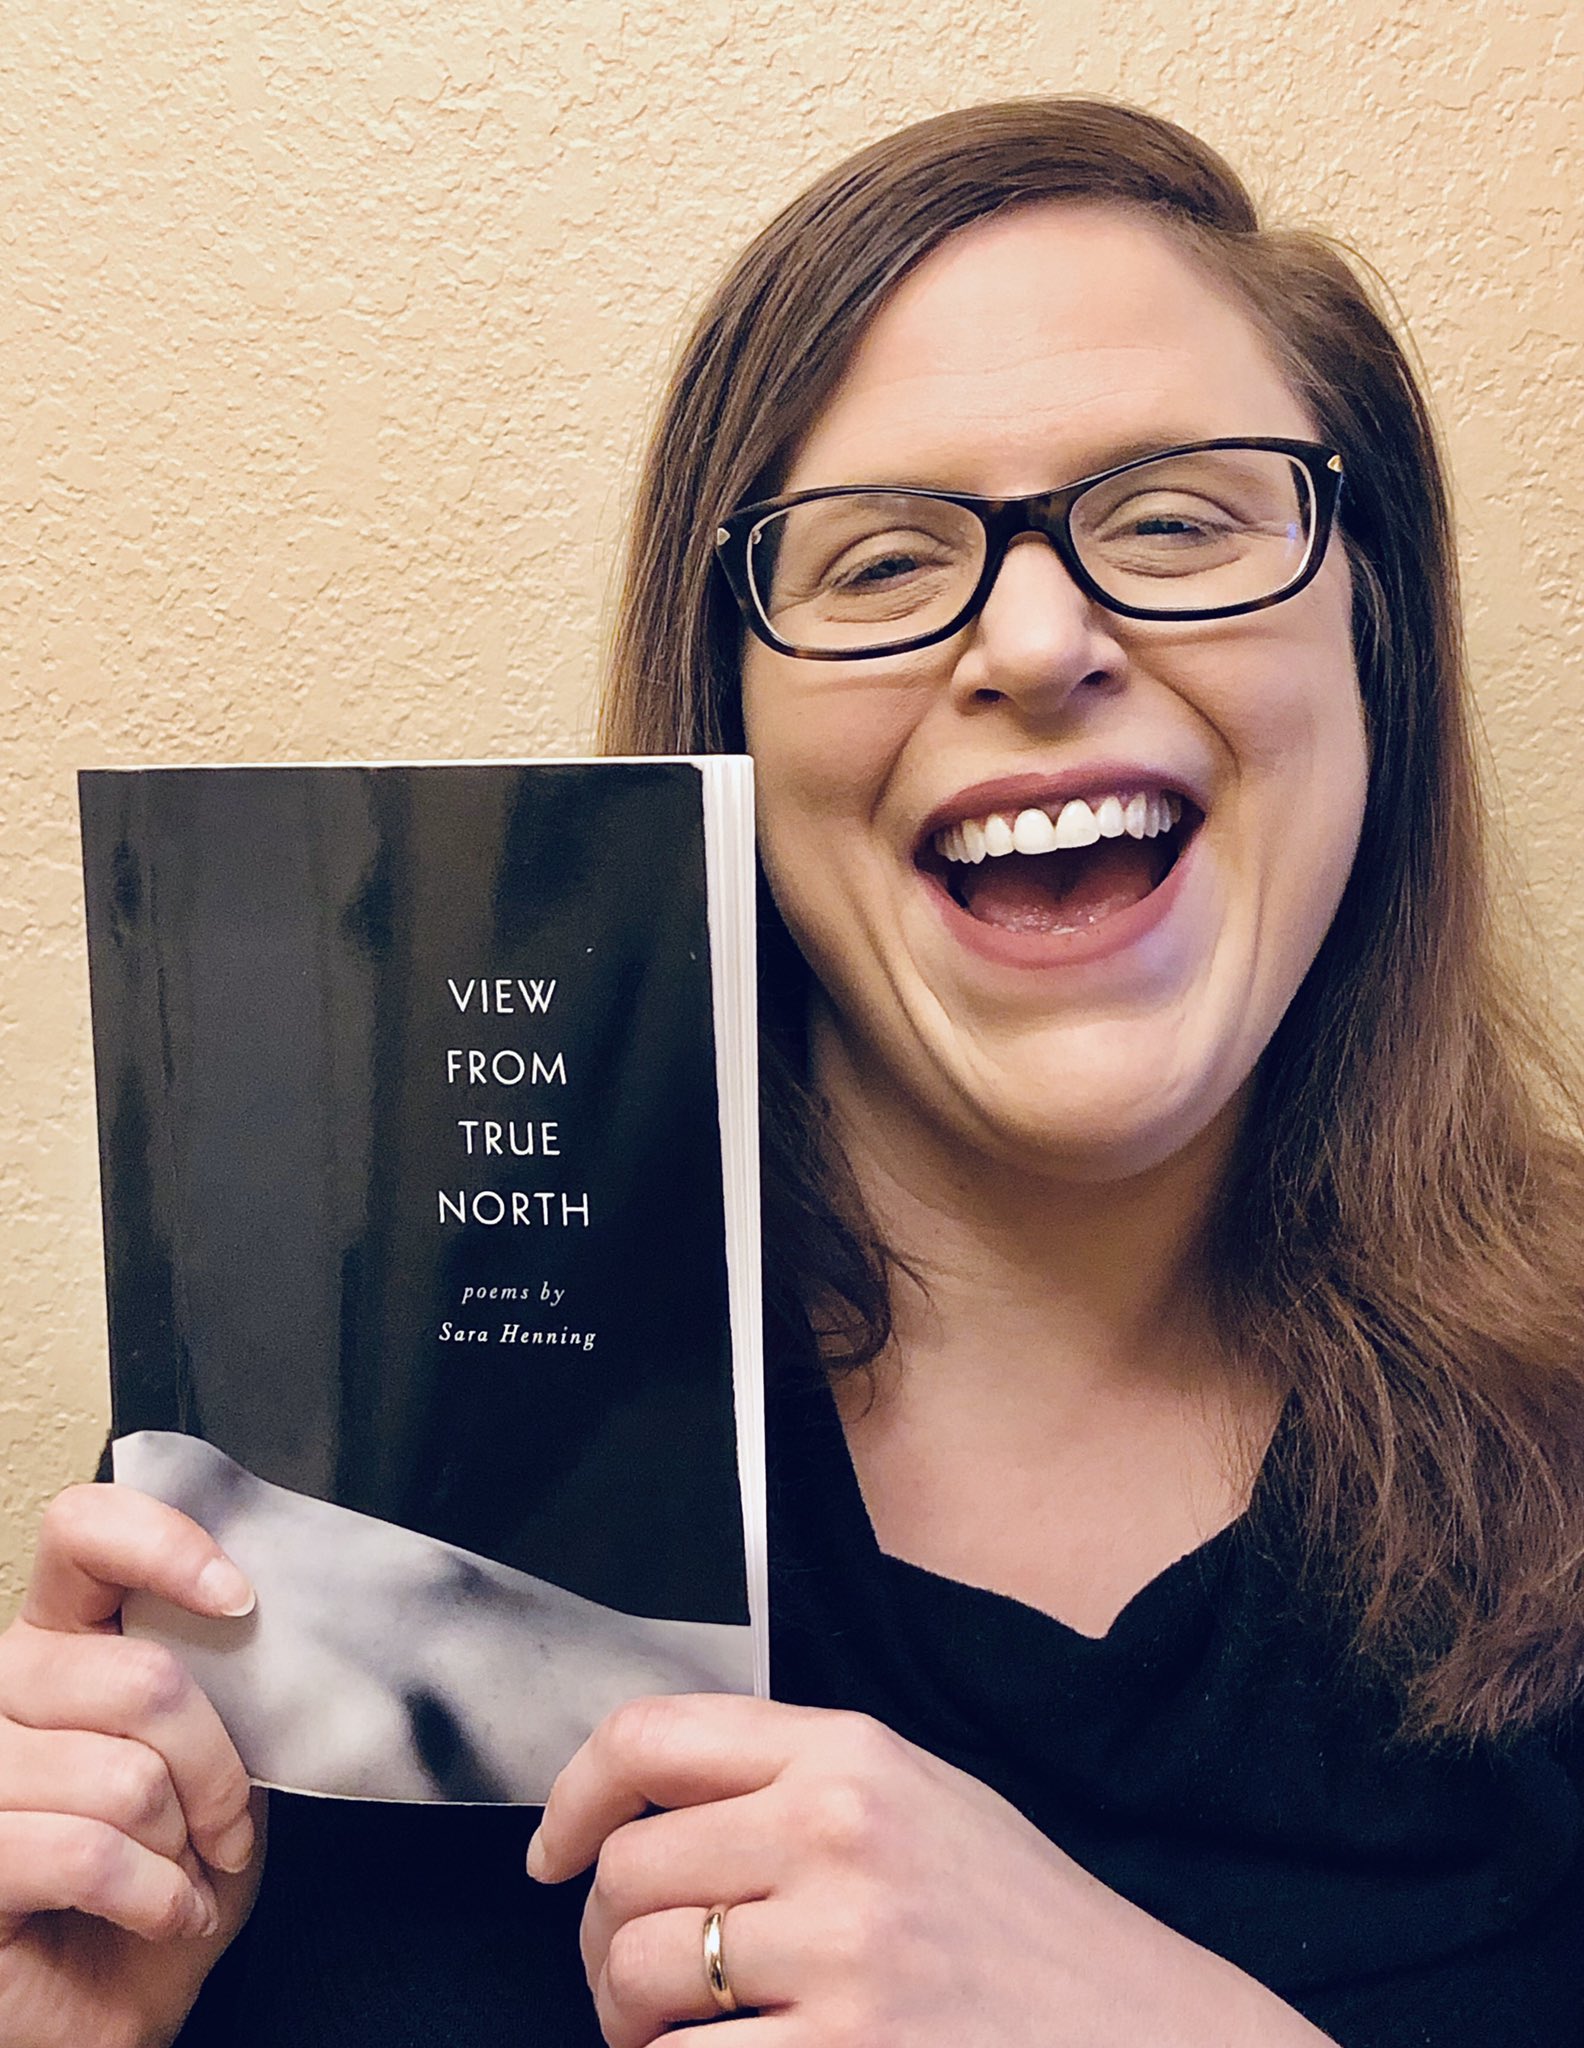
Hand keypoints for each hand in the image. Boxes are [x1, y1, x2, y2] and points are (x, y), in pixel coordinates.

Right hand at [0, 1482, 265, 2047]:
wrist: (123, 2006)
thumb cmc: (172, 1877)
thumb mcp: (218, 1763)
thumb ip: (222, 1680)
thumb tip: (254, 1613)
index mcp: (61, 1639)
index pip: (82, 1534)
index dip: (159, 1544)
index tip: (237, 1598)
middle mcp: (3, 1687)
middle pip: (139, 1678)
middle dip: (215, 1767)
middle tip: (227, 1825)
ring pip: (121, 1775)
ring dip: (184, 1844)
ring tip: (183, 1874)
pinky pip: (88, 1852)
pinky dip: (155, 1895)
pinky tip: (163, 1913)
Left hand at [529, 1694, 1334, 2047]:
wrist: (1143, 2035)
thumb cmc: (1024, 1926)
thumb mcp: (922, 1801)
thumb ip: (794, 1780)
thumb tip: (645, 1805)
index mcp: (853, 1753)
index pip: (651, 1735)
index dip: (573, 1795)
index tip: (552, 1852)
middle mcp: (838, 1834)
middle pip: (627, 1871)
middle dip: (605, 1938)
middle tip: (636, 1979)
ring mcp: (841, 1953)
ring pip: (637, 1975)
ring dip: (629, 2022)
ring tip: (675, 2036)